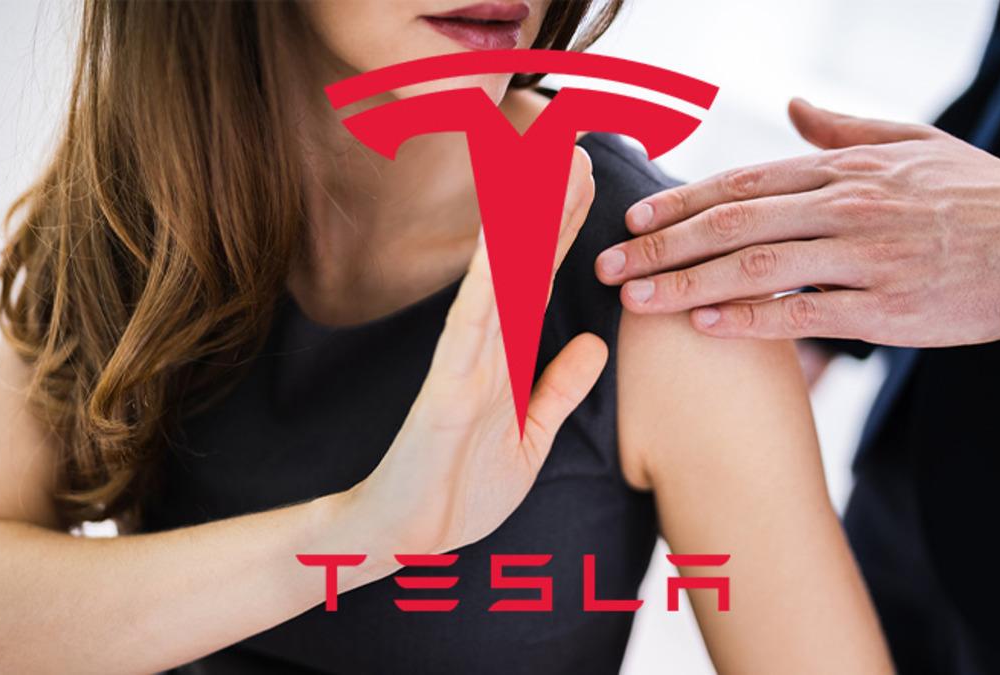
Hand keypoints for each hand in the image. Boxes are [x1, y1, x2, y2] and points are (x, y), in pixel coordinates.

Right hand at [347, 147, 605, 556]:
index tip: (585, 180)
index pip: (540, 281)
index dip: (565, 230)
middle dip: (552, 206)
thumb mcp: (530, 437)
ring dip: (525, 224)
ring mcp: (464, 364)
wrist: (405, 541)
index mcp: (506, 359)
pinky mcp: (446, 391)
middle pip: (524, 265)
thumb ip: (558, 389)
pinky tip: (502, 241)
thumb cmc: (458, 491)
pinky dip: (486, 284)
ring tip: (548, 170)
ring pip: (499, 281)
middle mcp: (486, 349)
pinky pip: (470, 329)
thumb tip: (594, 344)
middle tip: (574, 146)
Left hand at [594, 98, 999, 346]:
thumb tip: (792, 106)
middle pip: (732, 224)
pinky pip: (803, 313)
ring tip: (637, 300)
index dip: (681, 202)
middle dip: (662, 246)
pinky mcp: (884, 309)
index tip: (634, 220)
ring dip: (687, 284)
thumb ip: (842, 129)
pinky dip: (749, 319)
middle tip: (609, 267)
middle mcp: (843, 206)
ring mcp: (862, 257)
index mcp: (842, 169)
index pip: (741, 182)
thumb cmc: (977, 194)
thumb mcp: (911, 143)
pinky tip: (704, 325)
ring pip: (756, 268)